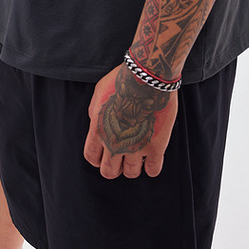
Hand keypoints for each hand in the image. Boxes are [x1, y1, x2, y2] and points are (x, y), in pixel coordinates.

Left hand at [83, 62, 177, 178]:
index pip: (92, 158)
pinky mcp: (156, 146)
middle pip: (109, 171)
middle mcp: (114, 142)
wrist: (147, 75)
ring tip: (136, 157)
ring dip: (132, 168)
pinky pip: (153, 170)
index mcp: (98, 130)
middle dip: (113, 168)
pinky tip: (151, 158)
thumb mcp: (99, 94)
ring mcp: (135, 146)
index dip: (97, 160)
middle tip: (120, 159)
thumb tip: (96, 128)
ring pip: (131, 173)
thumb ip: (95, 115)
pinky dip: (151, 168)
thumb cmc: (122, 80)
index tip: (104, 156)